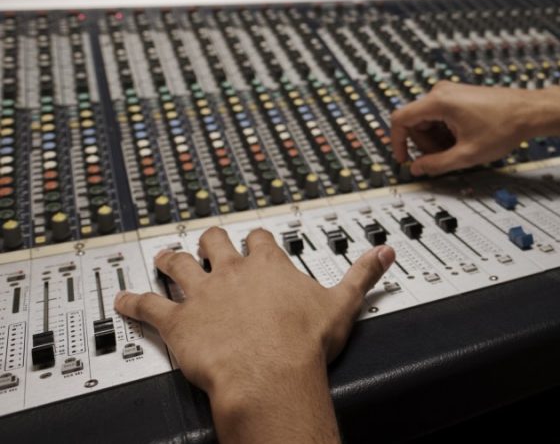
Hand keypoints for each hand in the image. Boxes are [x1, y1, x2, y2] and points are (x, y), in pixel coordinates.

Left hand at [115, 227, 394, 442]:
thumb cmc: (302, 342)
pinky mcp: (177, 323)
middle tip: (207, 242)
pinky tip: (122, 301)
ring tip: (163, 258)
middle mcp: (231, 273)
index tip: (256, 242)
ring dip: (169, 262)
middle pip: (214, 243)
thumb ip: (363, 273)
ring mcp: (201, 295)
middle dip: (210, 241)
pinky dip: (132, 303)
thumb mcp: (343, 303)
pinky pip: (148, 306)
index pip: (260, 240)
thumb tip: (385, 253)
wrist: (268, 372)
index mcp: (269, 265)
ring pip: (178, 267)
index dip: (257, 241)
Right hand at [390, 81, 540, 175]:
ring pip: (429, 121)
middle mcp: (441, 92)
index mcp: (438, 101)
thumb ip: (437, 164)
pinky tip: (465, 141)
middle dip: (426, 145)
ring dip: (438, 140)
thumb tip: (416, 169)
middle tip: (446, 159)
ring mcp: (451, 93)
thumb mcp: (467, 154)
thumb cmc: (504, 126)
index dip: (397, 143)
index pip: (400, 120)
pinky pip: (441, 116)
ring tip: (461, 149)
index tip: (404, 160)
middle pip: (416, 123)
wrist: (530, 111)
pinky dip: (447, 132)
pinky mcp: (459, 97)